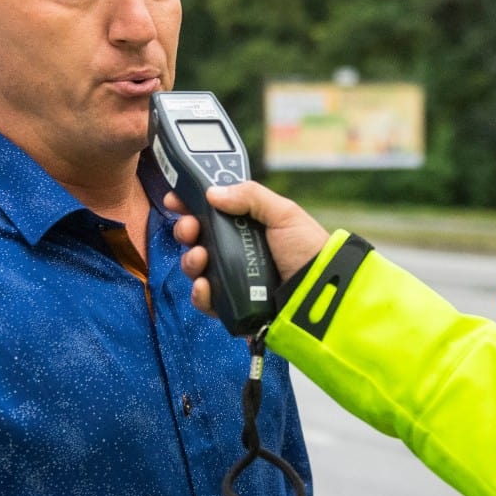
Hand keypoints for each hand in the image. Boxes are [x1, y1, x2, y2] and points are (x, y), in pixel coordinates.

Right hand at [166, 182, 329, 319]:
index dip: (191, 204)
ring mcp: (232, 277)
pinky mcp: (232, 303)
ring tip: (201, 258)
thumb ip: (251, 197)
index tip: (176, 199)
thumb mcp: (284, 214)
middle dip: (186, 230)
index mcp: (248, 225)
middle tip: (190, 229)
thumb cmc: (309, 250)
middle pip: (197, 238)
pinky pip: (205, 299)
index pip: (212, 212)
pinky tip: (204, 286)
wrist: (320, 290)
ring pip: (195, 267)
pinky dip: (199, 293)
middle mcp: (237, 249)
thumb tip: (213, 192)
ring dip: (190, 261)